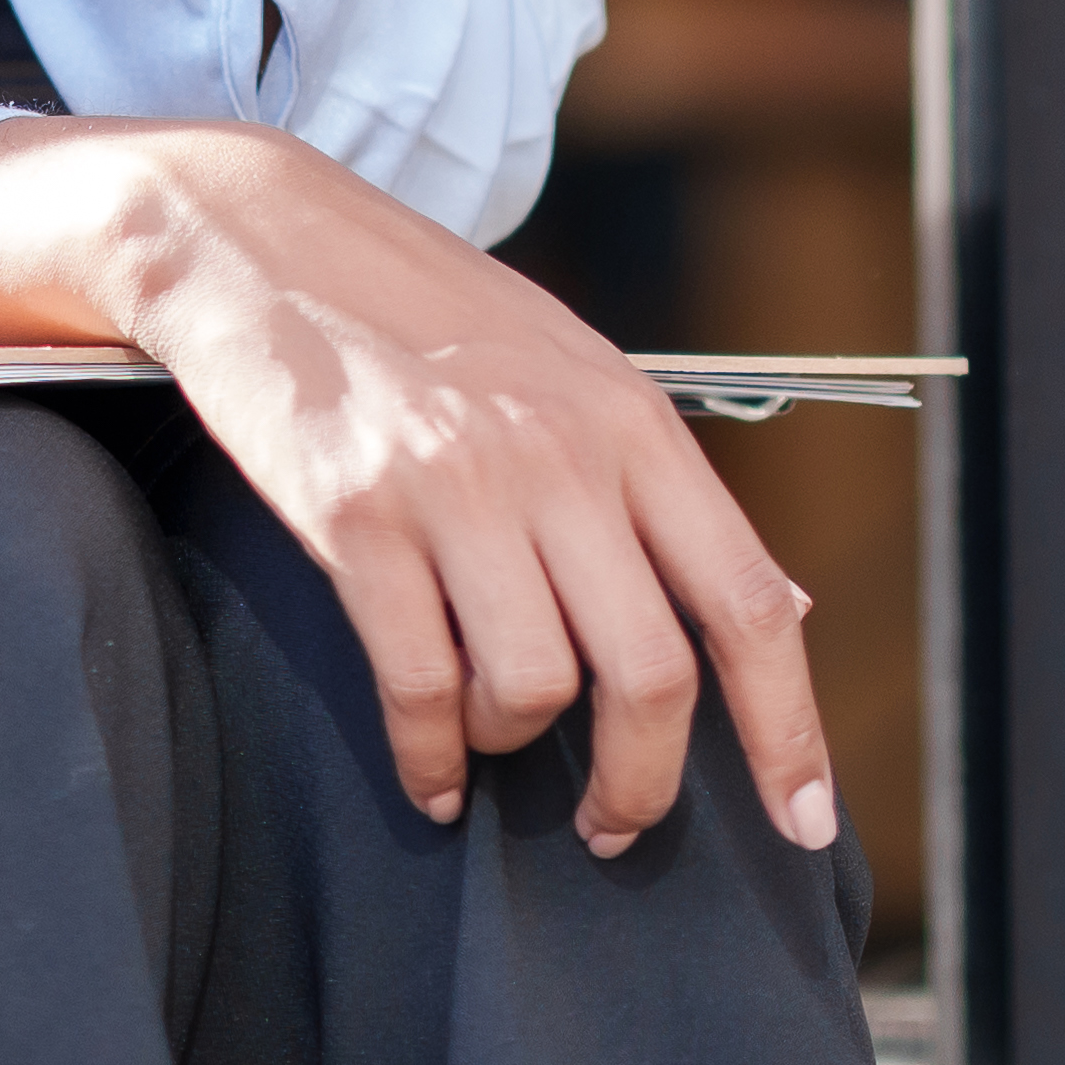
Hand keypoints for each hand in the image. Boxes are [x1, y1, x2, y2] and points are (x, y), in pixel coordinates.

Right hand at [0, 117, 837, 864]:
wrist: (261, 238)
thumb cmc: (425, 311)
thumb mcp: (573, 370)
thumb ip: (665, 490)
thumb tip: (785, 609)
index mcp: (631, 421)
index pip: (746, 601)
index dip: (789, 730)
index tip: (803, 822)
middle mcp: (559, 453)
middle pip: (651, 674)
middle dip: (641, 784)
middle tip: (613, 826)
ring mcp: (456, 483)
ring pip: (534, 690)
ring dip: (514, 749)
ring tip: (488, 740)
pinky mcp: (356, 515)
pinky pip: (419, 686)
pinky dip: (430, 757)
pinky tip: (428, 771)